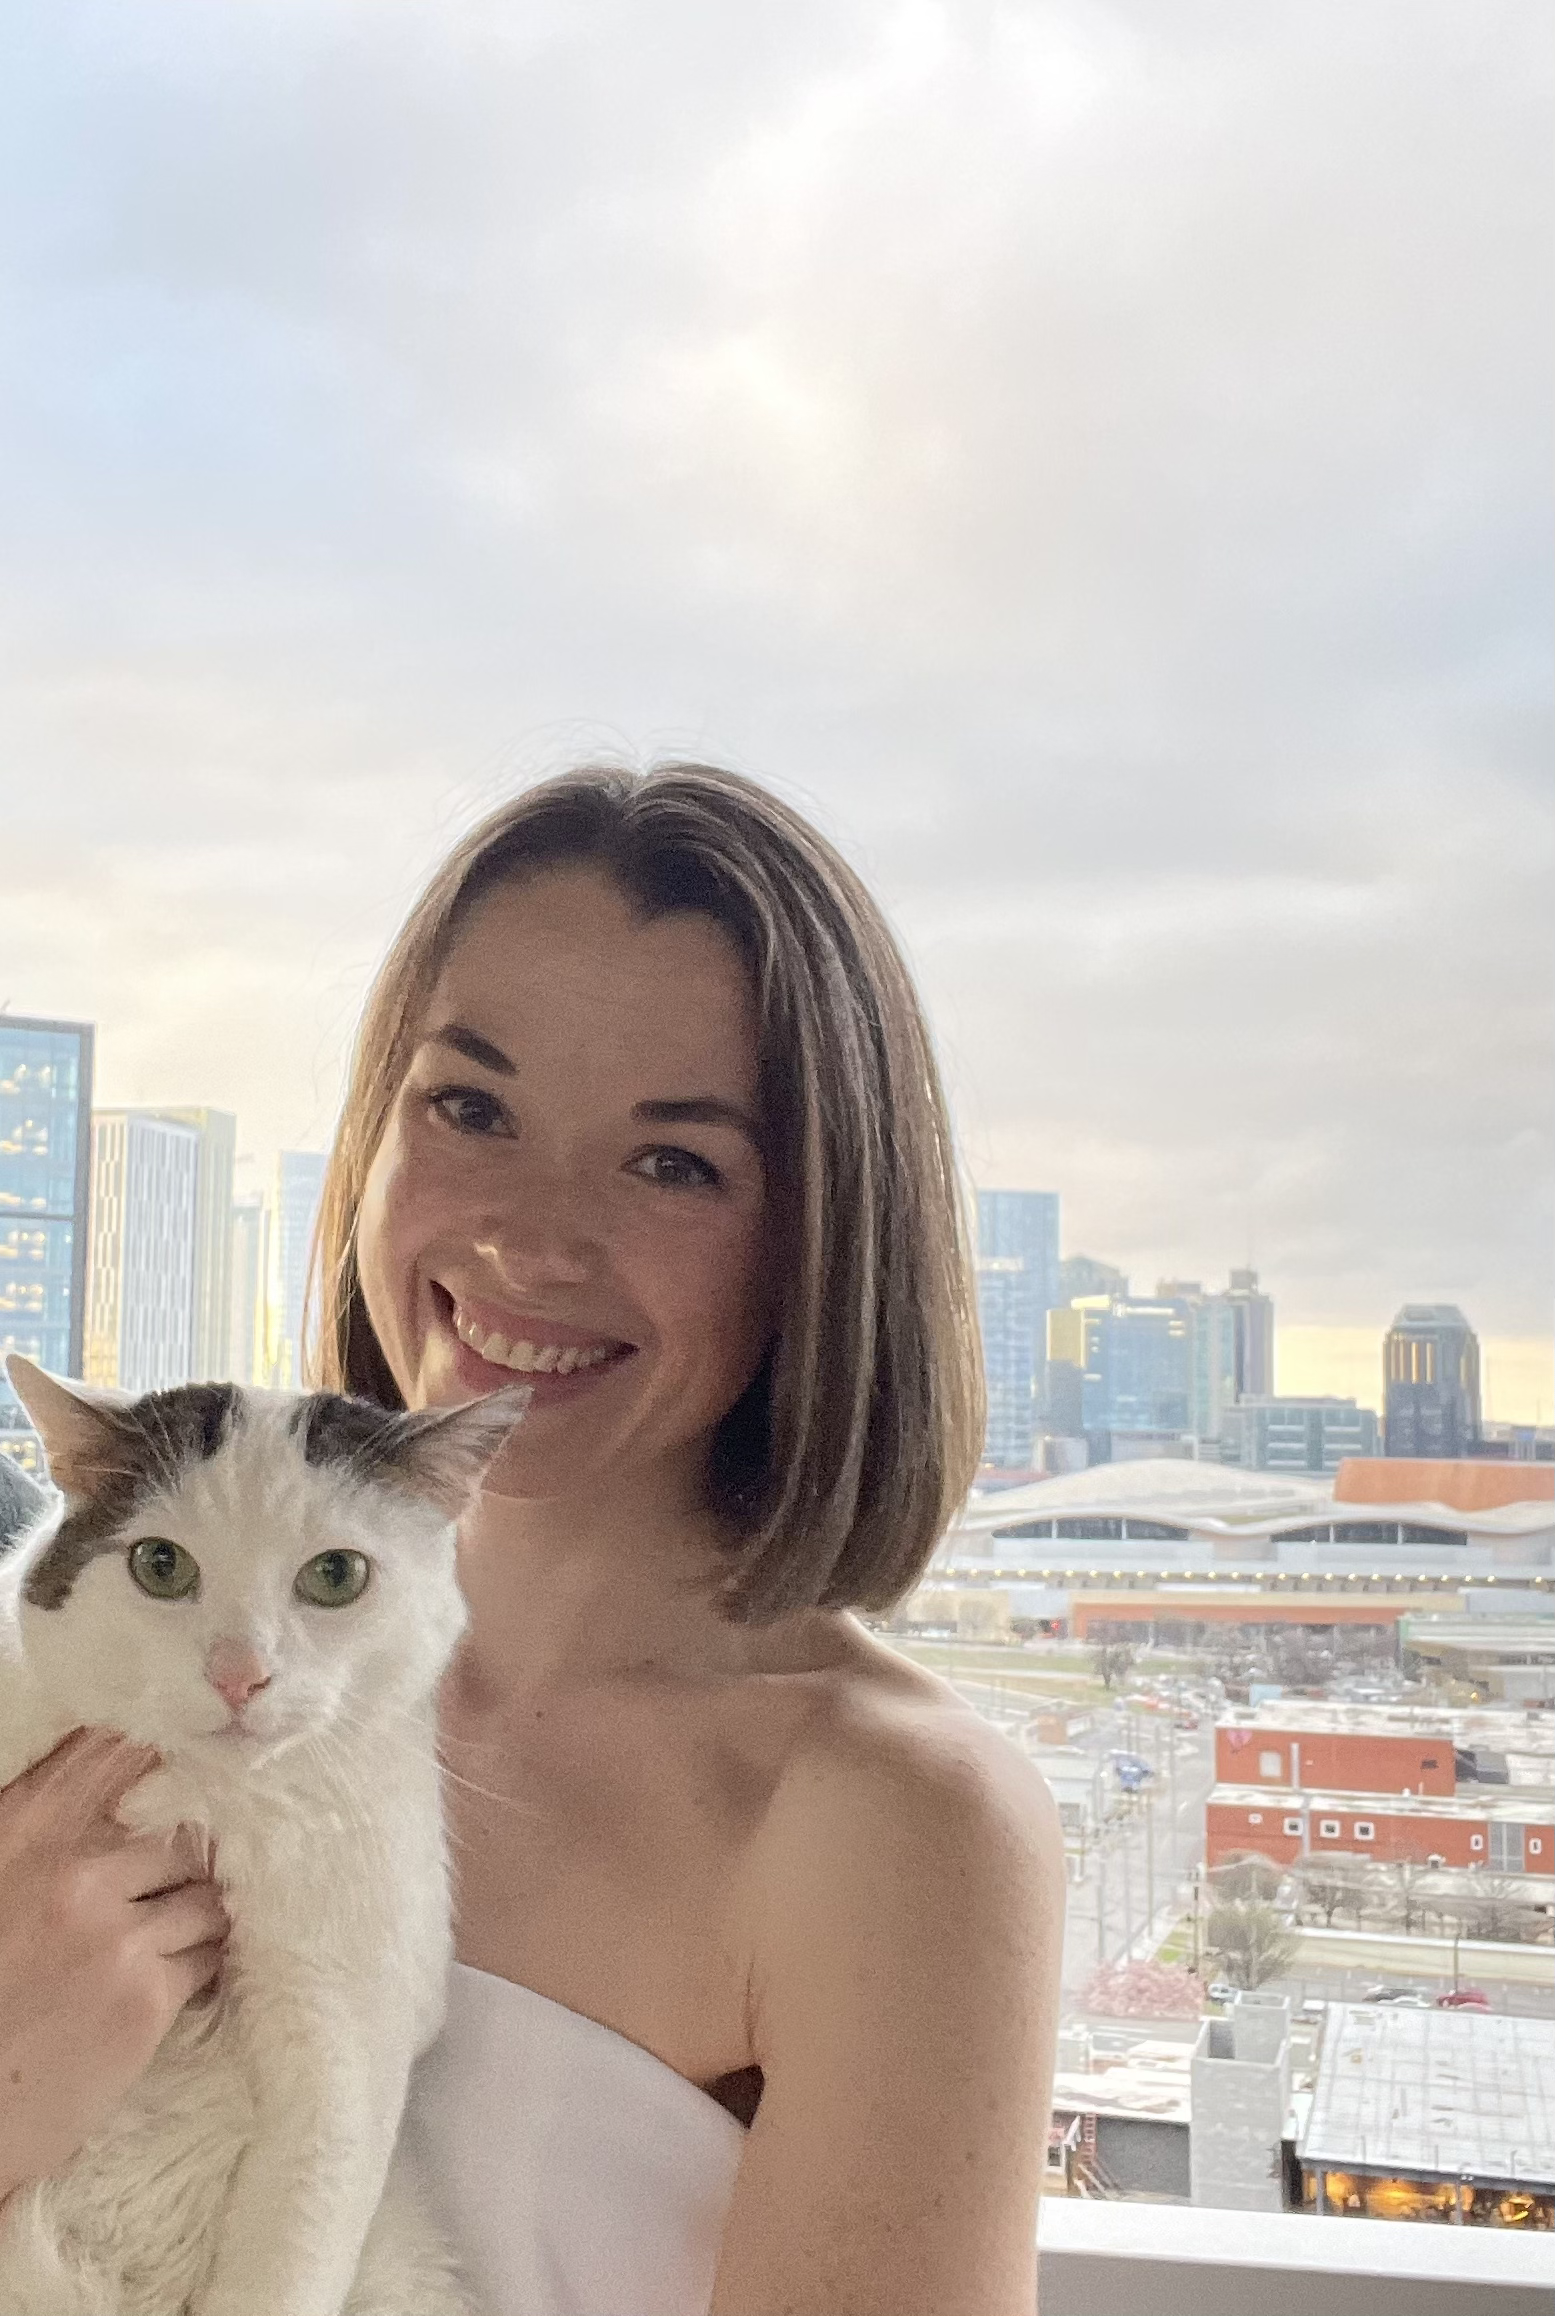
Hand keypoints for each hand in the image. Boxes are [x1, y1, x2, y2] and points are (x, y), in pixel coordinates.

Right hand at [0, 1725, 227, 2203]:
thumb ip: (50, 1832)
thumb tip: (122, 1786)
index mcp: (26, 1828)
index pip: (117, 1747)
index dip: (174, 1742)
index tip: (211, 1741)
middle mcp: (74, 1869)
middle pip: (181, 1825)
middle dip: (191, 1851)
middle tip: (194, 1872)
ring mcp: (115, 1933)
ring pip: (205, 1891)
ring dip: (200, 1911)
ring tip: (178, 1932)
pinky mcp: (144, 1998)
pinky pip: (209, 1954)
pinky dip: (201, 1961)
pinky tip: (175, 1976)